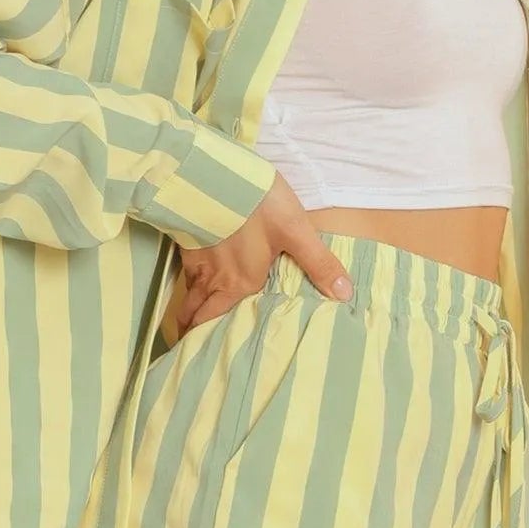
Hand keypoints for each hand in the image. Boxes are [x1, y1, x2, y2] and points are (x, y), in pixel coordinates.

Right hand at [173, 168, 353, 335]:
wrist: (208, 171)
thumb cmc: (253, 203)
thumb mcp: (295, 230)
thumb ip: (318, 263)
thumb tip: (344, 294)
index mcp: (240, 284)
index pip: (218, 324)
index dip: (210, 342)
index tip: (209, 356)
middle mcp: (214, 280)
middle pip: (196, 316)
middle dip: (194, 332)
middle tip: (195, 345)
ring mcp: (196, 261)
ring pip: (188, 297)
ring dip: (189, 312)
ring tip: (191, 323)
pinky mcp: (186, 241)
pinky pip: (185, 274)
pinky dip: (188, 285)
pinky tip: (195, 280)